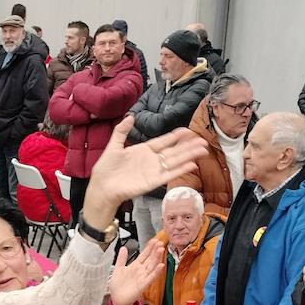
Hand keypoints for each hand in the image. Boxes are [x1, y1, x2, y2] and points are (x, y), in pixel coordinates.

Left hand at [82, 116, 208, 227]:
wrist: (102, 187)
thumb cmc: (106, 169)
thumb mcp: (113, 146)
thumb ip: (121, 131)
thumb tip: (130, 116)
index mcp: (144, 150)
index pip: (164, 141)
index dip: (176, 136)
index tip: (188, 131)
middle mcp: (152, 160)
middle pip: (174, 151)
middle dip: (188, 146)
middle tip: (202, 140)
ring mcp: (153, 171)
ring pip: (175, 161)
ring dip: (189, 156)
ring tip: (202, 150)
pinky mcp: (152, 182)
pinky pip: (169, 175)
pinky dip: (180, 170)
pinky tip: (191, 165)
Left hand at [107, 237, 165, 304]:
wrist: (117, 299)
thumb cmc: (118, 286)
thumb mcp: (118, 269)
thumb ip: (122, 258)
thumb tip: (124, 248)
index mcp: (135, 266)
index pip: (144, 254)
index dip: (149, 247)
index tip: (154, 240)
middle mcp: (140, 271)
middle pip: (149, 259)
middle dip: (155, 250)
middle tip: (160, 242)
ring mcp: (143, 278)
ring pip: (151, 266)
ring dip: (156, 258)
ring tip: (161, 250)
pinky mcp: (143, 285)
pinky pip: (150, 278)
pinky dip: (156, 272)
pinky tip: (160, 266)